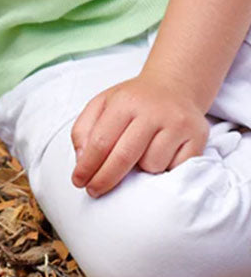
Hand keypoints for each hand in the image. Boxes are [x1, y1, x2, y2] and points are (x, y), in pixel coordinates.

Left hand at [70, 73, 207, 196]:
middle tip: (94, 190)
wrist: (174, 86)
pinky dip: (165, 168)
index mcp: (125, 102)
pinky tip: (161, 156)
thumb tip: (82, 159)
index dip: (87, 166)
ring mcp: (178, 124)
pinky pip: (176, 168)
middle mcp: (153, 112)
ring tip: (140, 155)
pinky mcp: (198, 136)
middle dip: (105, 179)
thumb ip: (84, 129)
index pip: (101, 141)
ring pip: (152, 165)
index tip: (78, 181)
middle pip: (124, 157)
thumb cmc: (133, 101)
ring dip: (141, 170)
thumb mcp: (102, 104)